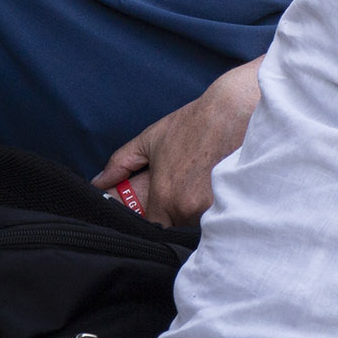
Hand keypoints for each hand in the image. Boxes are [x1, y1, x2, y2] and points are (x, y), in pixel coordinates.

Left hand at [92, 59, 261, 223]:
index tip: (157, 203)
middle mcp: (189, 208)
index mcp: (165, 197)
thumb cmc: (195, 123)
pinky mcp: (237, 201)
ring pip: (201, 221)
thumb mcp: (151, 139)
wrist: (236, 110)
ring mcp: (215, 207)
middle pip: (179, 225)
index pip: (153, 226)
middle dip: (177, 211)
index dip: (154, 215)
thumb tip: (100, 181)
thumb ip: (121, 163)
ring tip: (203, 182)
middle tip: (184, 187)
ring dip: (198, 209)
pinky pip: (221, 213)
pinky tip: (219, 182)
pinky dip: (219, 203)